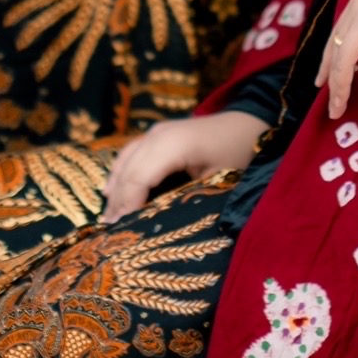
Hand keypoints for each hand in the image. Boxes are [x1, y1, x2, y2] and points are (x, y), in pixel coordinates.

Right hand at [102, 109, 263, 222]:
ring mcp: (157, 131)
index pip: (140, 177)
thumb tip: (162, 228)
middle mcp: (159, 134)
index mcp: (175, 145)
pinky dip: (119, 172)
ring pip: (126, 161)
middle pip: (129, 170)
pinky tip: (110, 191)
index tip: (121, 231)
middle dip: (118, 201)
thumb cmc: (238, 155)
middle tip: (109, 232)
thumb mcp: (218, 182)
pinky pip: (130, 153)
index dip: (128, 204)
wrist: (249, 124)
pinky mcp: (158, 133)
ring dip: (116, 188)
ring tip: (109, 218)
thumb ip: (188, 200)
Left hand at [315, 0, 357, 118]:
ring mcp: (357, 11)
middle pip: (336, 39)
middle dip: (329, 65)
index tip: (335, 69)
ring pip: (338, 51)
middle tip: (323, 87)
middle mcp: (357, 1)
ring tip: (335, 106)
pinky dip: (341, 79)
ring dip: (335, 80)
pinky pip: (345, 58)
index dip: (340, 49)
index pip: (348, 27)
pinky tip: (341, 97)